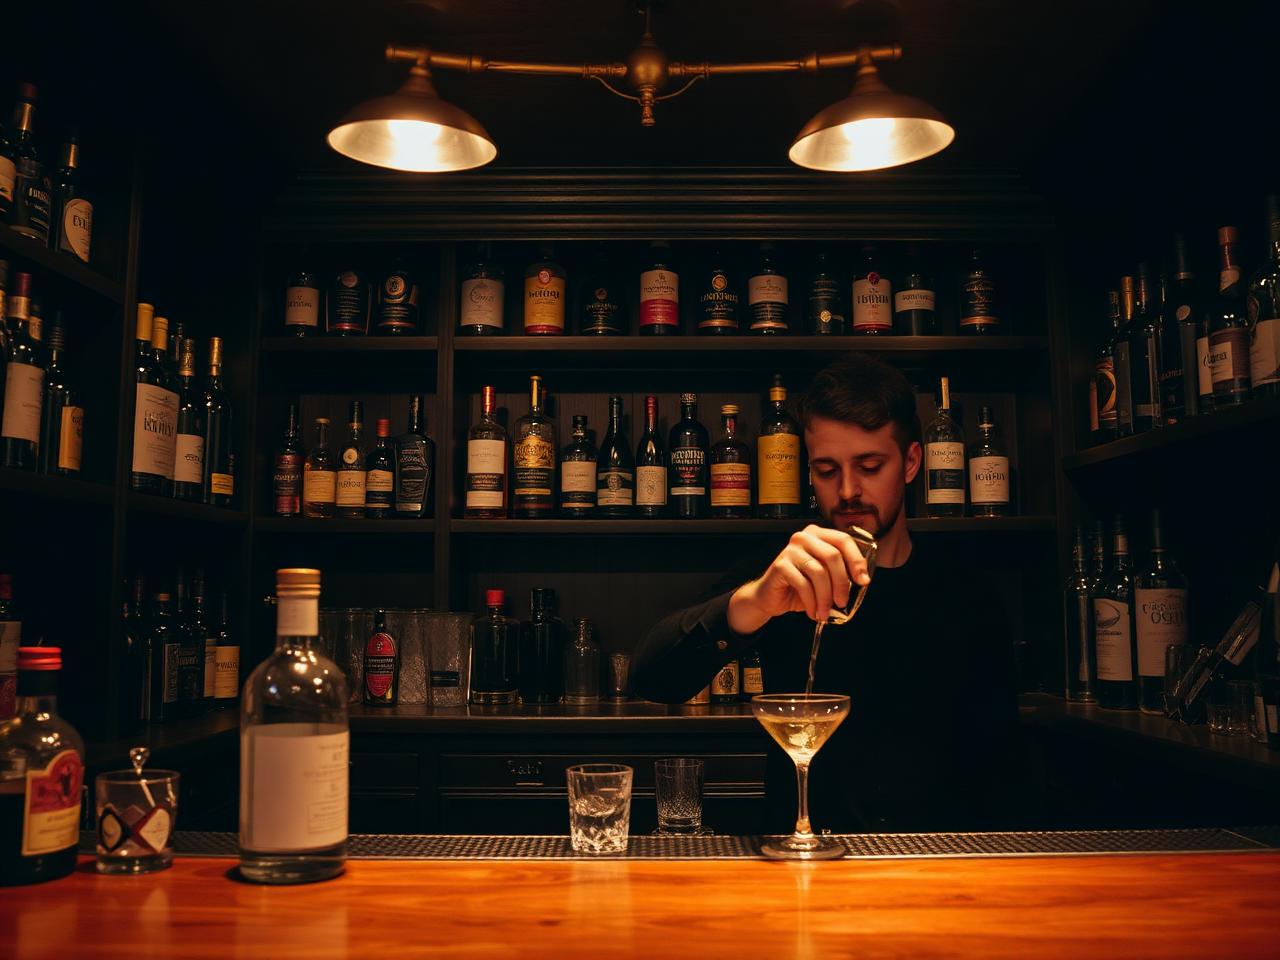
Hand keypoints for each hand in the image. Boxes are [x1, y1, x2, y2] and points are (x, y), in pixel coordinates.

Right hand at [728, 525, 871, 632]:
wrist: (770, 597)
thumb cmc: (801, 586)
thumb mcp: (825, 577)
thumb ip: (841, 571)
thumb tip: (863, 579)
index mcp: (818, 534)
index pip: (843, 540)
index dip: (856, 561)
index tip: (863, 581)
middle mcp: (804, 537)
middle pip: (832, 556)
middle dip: (841, 582)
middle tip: (842, 601)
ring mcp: (791, 549)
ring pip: (819, 572)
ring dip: (825, 597)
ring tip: (825, 612)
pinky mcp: (781, 565)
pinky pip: (803, 584)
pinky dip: (812, 602)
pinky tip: (813, 611)